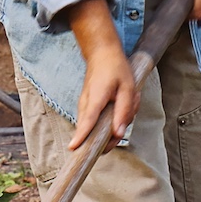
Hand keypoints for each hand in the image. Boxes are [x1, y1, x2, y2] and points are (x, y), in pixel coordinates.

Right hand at [67, 6, 143, 151]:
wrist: (102, 54)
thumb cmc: (116, 69)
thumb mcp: (127, 88)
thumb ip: (124, 112)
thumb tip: (118, 134)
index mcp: (97, 97)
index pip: (88, 120)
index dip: (81, 135)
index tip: (73, 148)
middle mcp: (86, 103)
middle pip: (91, 129)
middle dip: (108, 135)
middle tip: (125, 119)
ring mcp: (84, 105)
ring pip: (95, 126)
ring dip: (112, 123)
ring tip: (127, 102)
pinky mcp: (86, 106)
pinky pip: (96, 120)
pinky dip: (110, 118)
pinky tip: (120, 103)